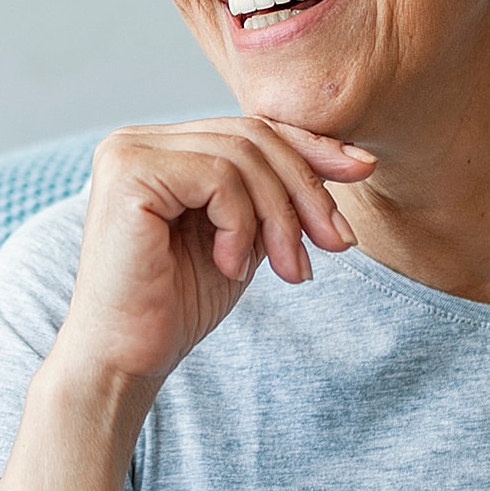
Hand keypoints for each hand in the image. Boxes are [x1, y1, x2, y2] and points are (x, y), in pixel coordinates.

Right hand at [57, 117, 375, 388]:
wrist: (126, 362)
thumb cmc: (180, 305)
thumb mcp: (248, 236)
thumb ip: (277, 193)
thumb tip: (352, 158)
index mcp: (164, 147)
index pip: (252, 128)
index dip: (311, 147)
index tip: (363, 169)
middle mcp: (140, 139)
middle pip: (254, 135)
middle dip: (307, 189)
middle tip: (337, 243)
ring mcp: (129, 151)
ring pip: (244, 156)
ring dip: (281, 218)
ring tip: (288, 270)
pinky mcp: (129, 173)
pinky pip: (219, 178)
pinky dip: (242, 225)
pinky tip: (231, 265)